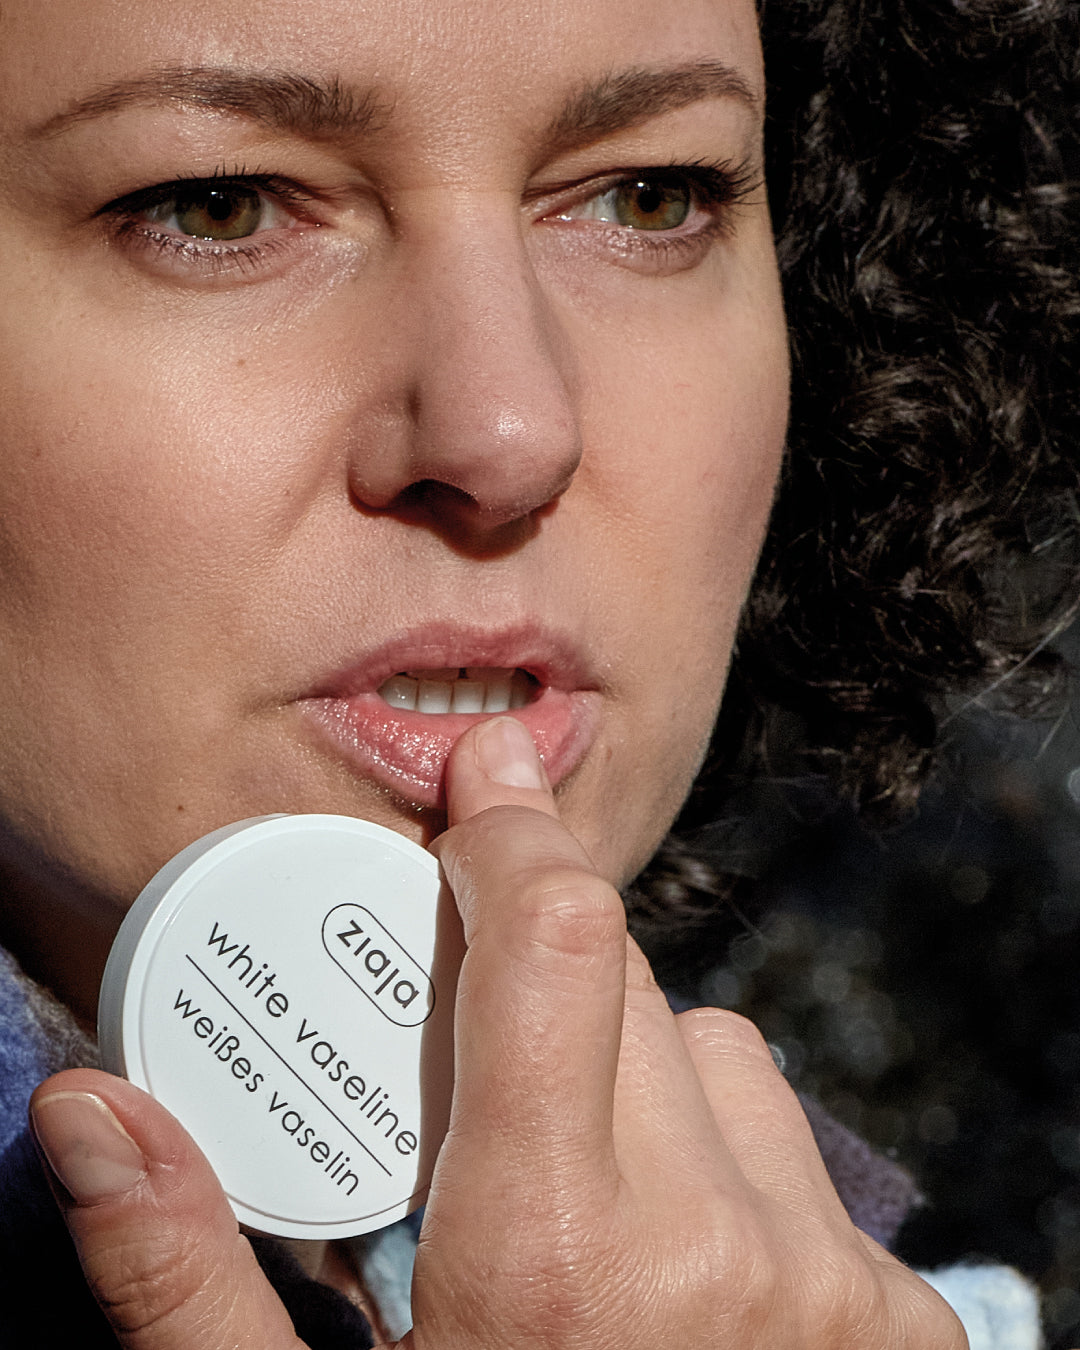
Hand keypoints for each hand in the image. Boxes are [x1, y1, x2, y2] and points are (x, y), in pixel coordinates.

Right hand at [30, 717, 967, 1348]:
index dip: (512, 835)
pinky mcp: (896, 1324)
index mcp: (552, 1264)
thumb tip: (93, 1113)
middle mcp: (717, 1258)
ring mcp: (828, 1291)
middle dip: (538, 973)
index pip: (552, 946)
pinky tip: (677, 1257)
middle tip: (473, 1058)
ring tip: (576, 1182)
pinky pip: (792, 1153)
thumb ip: (187, 1277)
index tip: (488, 774)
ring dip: (638, 1076)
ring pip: (717, 1058)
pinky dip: (727, 1160)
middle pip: (622, 986)